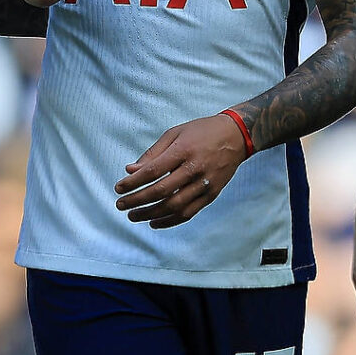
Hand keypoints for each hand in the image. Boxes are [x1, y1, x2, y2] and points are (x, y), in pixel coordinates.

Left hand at [115, 114, 251, 227]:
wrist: (237, 136)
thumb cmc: (201, 132)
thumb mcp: (175, 133)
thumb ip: (152, 153)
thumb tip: (130, 170)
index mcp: (183, 150)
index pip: (152, 171)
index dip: (133, 182)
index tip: (118, 188)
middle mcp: (195, 168)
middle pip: (161, 191)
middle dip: (137, 200)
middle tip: (121, 205)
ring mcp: (205, 183)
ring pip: (174, 206)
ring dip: (150, 214)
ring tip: (133, 216)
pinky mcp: (212, 194)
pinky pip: (189, 213)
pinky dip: (170, 221)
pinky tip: (154, 222)